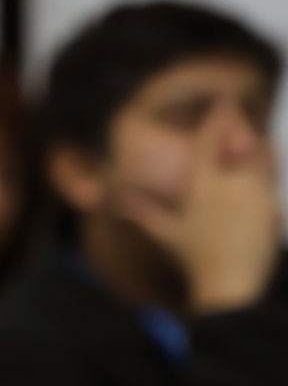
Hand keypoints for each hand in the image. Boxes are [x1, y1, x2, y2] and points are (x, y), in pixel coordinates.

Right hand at [118, 112, 281, 313]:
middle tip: (239, 112)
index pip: (211, 141)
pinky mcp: (273, 209)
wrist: (231, 285)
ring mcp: (256, 196)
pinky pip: (274, 178)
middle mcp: (232, 185)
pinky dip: (270, 164)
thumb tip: (115, 202)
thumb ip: (141, 212)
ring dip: (260, 143)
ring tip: (256, 134)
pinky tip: (268, 158)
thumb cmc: (196, 259)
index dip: (218, 117)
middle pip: (243, 142)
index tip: (223, 100)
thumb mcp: (165, 233)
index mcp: (203, 186)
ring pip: (264, 158)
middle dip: (241, 125)